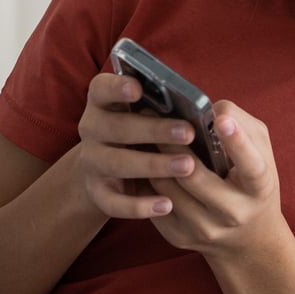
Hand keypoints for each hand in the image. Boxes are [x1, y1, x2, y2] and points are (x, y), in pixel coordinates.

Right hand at [72, 71, 206, 220]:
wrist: (104, 171)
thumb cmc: (138, 133)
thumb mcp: (143, 115)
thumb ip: (161, 108)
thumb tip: (202, 111)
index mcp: (102, 103)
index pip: (101, 88)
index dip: (117, 87)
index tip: (138, 88)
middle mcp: (92, 129)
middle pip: (117, 127)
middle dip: (154, 130)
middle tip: (188, 132)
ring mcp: (92, 162)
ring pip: (118, 163)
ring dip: (153, 165)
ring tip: (188, 166)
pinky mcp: (97, 193)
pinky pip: (114, 202)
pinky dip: (139, 206)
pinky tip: (167, 205)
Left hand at [148, 99, 287, 260]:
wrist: (249, 240)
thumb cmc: (252, 184)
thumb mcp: (261, 154)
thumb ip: (242, 127)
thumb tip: (209, 111)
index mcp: (259, 188)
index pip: (251, 166)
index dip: (238, 143)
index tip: (222, 121)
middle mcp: (233, 212)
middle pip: (194, 177)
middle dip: (170, 144)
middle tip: (150, 115)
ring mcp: (204, 229)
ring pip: (166, 189)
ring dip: (150, 159)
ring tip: (138, 133)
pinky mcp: (179, 237)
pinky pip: (151, 202)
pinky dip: (143, 179)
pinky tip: (138, 161)